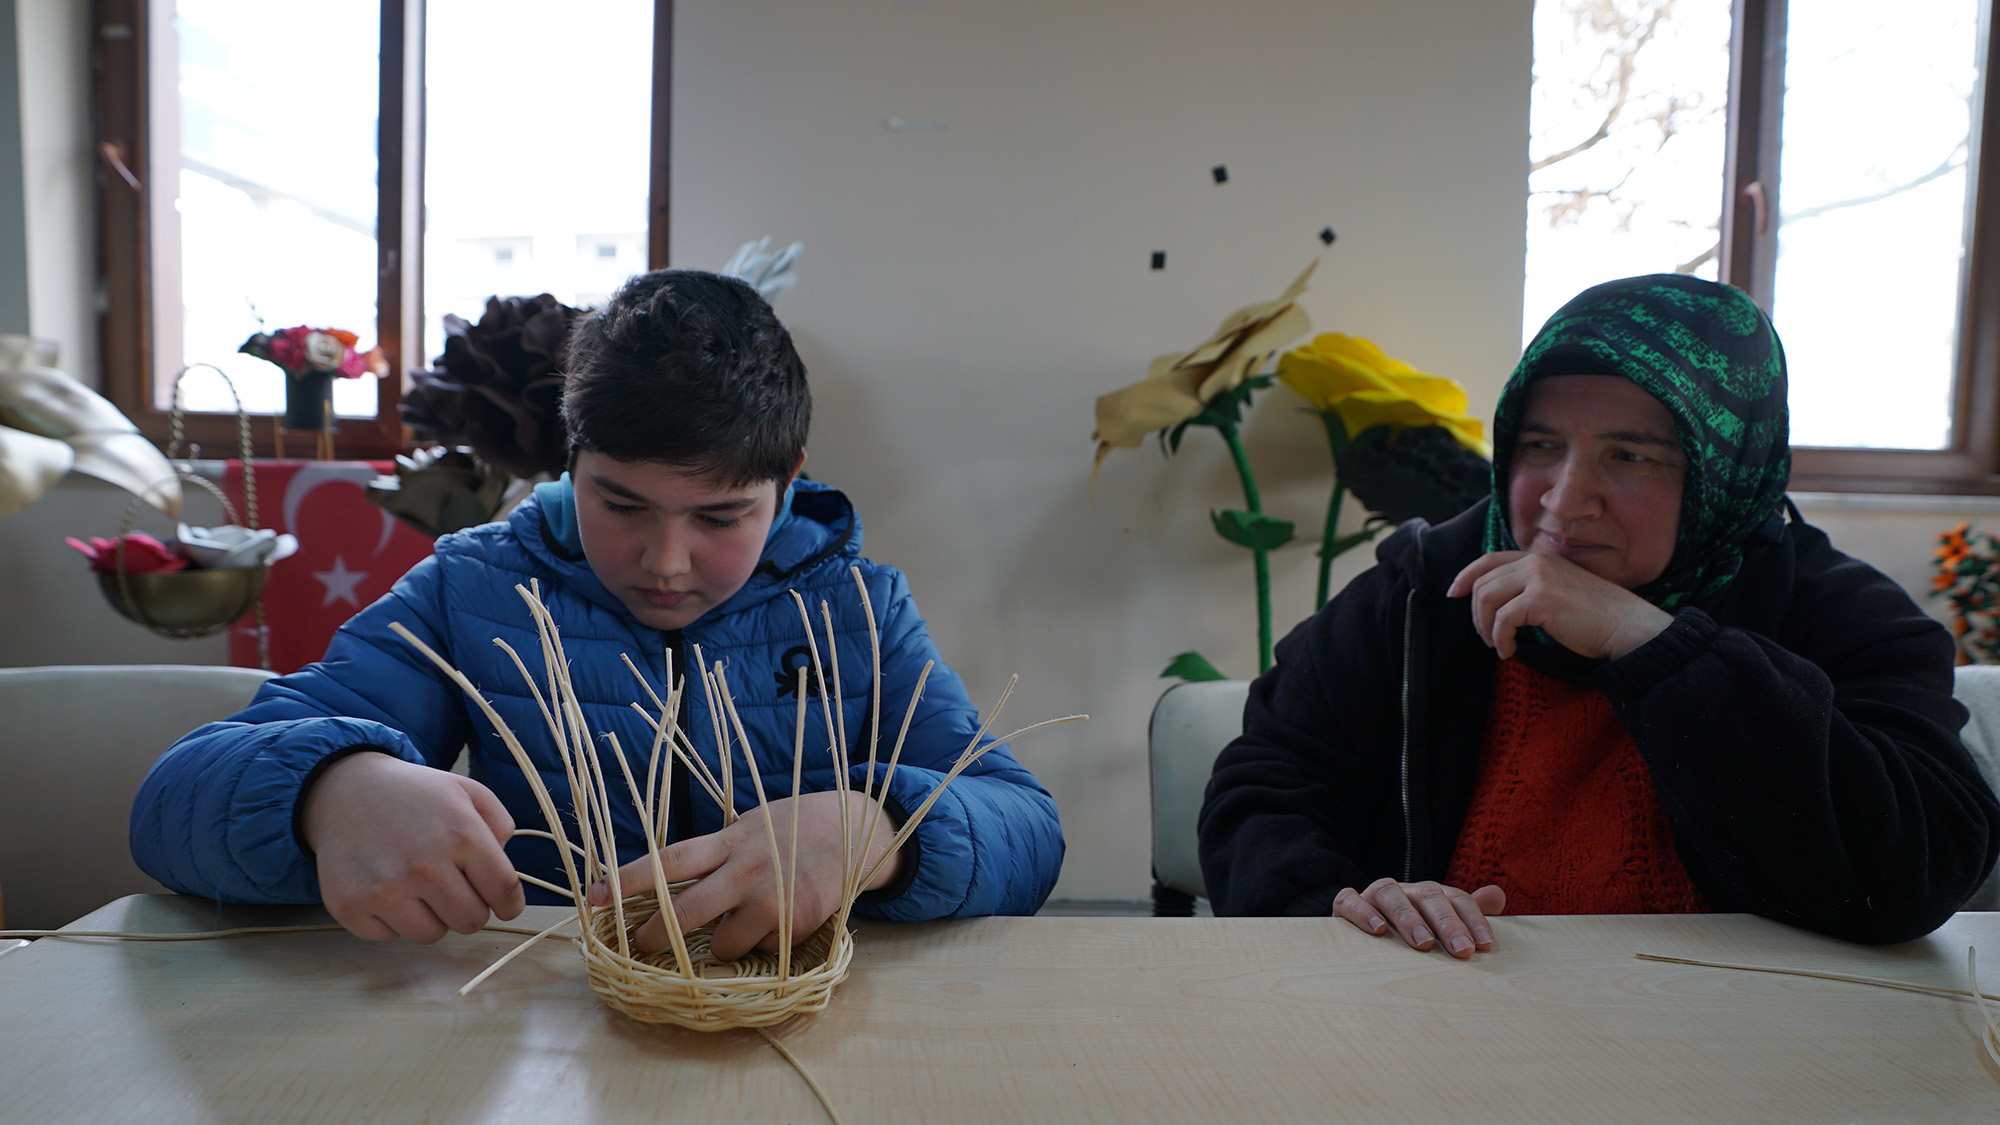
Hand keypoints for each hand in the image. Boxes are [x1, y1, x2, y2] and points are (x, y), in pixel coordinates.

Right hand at [299, 751, 524, 942]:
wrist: (345, 789)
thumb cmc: (414, 795)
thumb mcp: (467, 791)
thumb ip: (500, 825)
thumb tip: (506, 869)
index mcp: (461, 834)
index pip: (503, 891)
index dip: (509, 903)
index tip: (504, 905)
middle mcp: (423, 865)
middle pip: (471, 921)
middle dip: (470, 908)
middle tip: (455, 888)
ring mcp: (384, 889)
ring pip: (432, 935)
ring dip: (432, 917)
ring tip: (419, 887)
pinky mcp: (350, 906)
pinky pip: (389, 937)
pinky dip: (391, 920)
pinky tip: (385, 889)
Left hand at [588, 791, 905, 961]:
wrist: (854, 830)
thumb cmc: (793, 827)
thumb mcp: (749, 826)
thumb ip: (716, 850)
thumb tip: (667, 877)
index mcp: (729, 841)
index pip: (669, 861)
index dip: (629, 879)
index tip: (595, 896)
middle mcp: (745, 870)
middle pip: (684, 911)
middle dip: (654, 935)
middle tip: (637, 946)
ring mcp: (772, 899)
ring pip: (723, 944)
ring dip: (722, 943)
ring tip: (739, 925)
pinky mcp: (797, 922)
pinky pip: (762, 949)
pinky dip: (763, 943)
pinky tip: (780, 920)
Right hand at [1333, 878, 1505, 958]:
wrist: (1361, 934)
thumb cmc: (1410, 937)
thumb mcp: (1441, 927)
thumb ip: (1468, 913)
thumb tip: (1498, 894)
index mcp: (1430, 895)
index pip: (1456, 898)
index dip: (1472, 919)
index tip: (1484, 946)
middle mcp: (1404, 890)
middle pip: (1428, 897)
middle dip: (1447, 923)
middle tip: (1462, 950)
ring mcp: (1373, 896)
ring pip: (1390, 894)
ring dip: (1408, 918)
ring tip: (1423, 944)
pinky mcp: (1345, 906)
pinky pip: (1349, 900)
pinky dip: (1362, 912)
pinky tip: (1378, 930)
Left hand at [1448, 549, 1672, 659]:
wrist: (1625, 625)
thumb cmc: (1594, 617)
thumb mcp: (1558, 591)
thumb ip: (1530, 588)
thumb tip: (1495, 602)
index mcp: (1540, 558)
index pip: (1489, 559)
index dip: (1466, 576)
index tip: (1453, 593)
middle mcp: (1536, 562)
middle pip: (1483, 583)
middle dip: (1476, 613)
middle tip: (1486, 636)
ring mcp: (1539, 578)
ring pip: (1487, 599)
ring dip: (1486, 627)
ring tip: (1498, 645)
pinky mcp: (1541, 599)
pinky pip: (1502, 620)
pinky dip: (1501, 639)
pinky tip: (1510, 651)